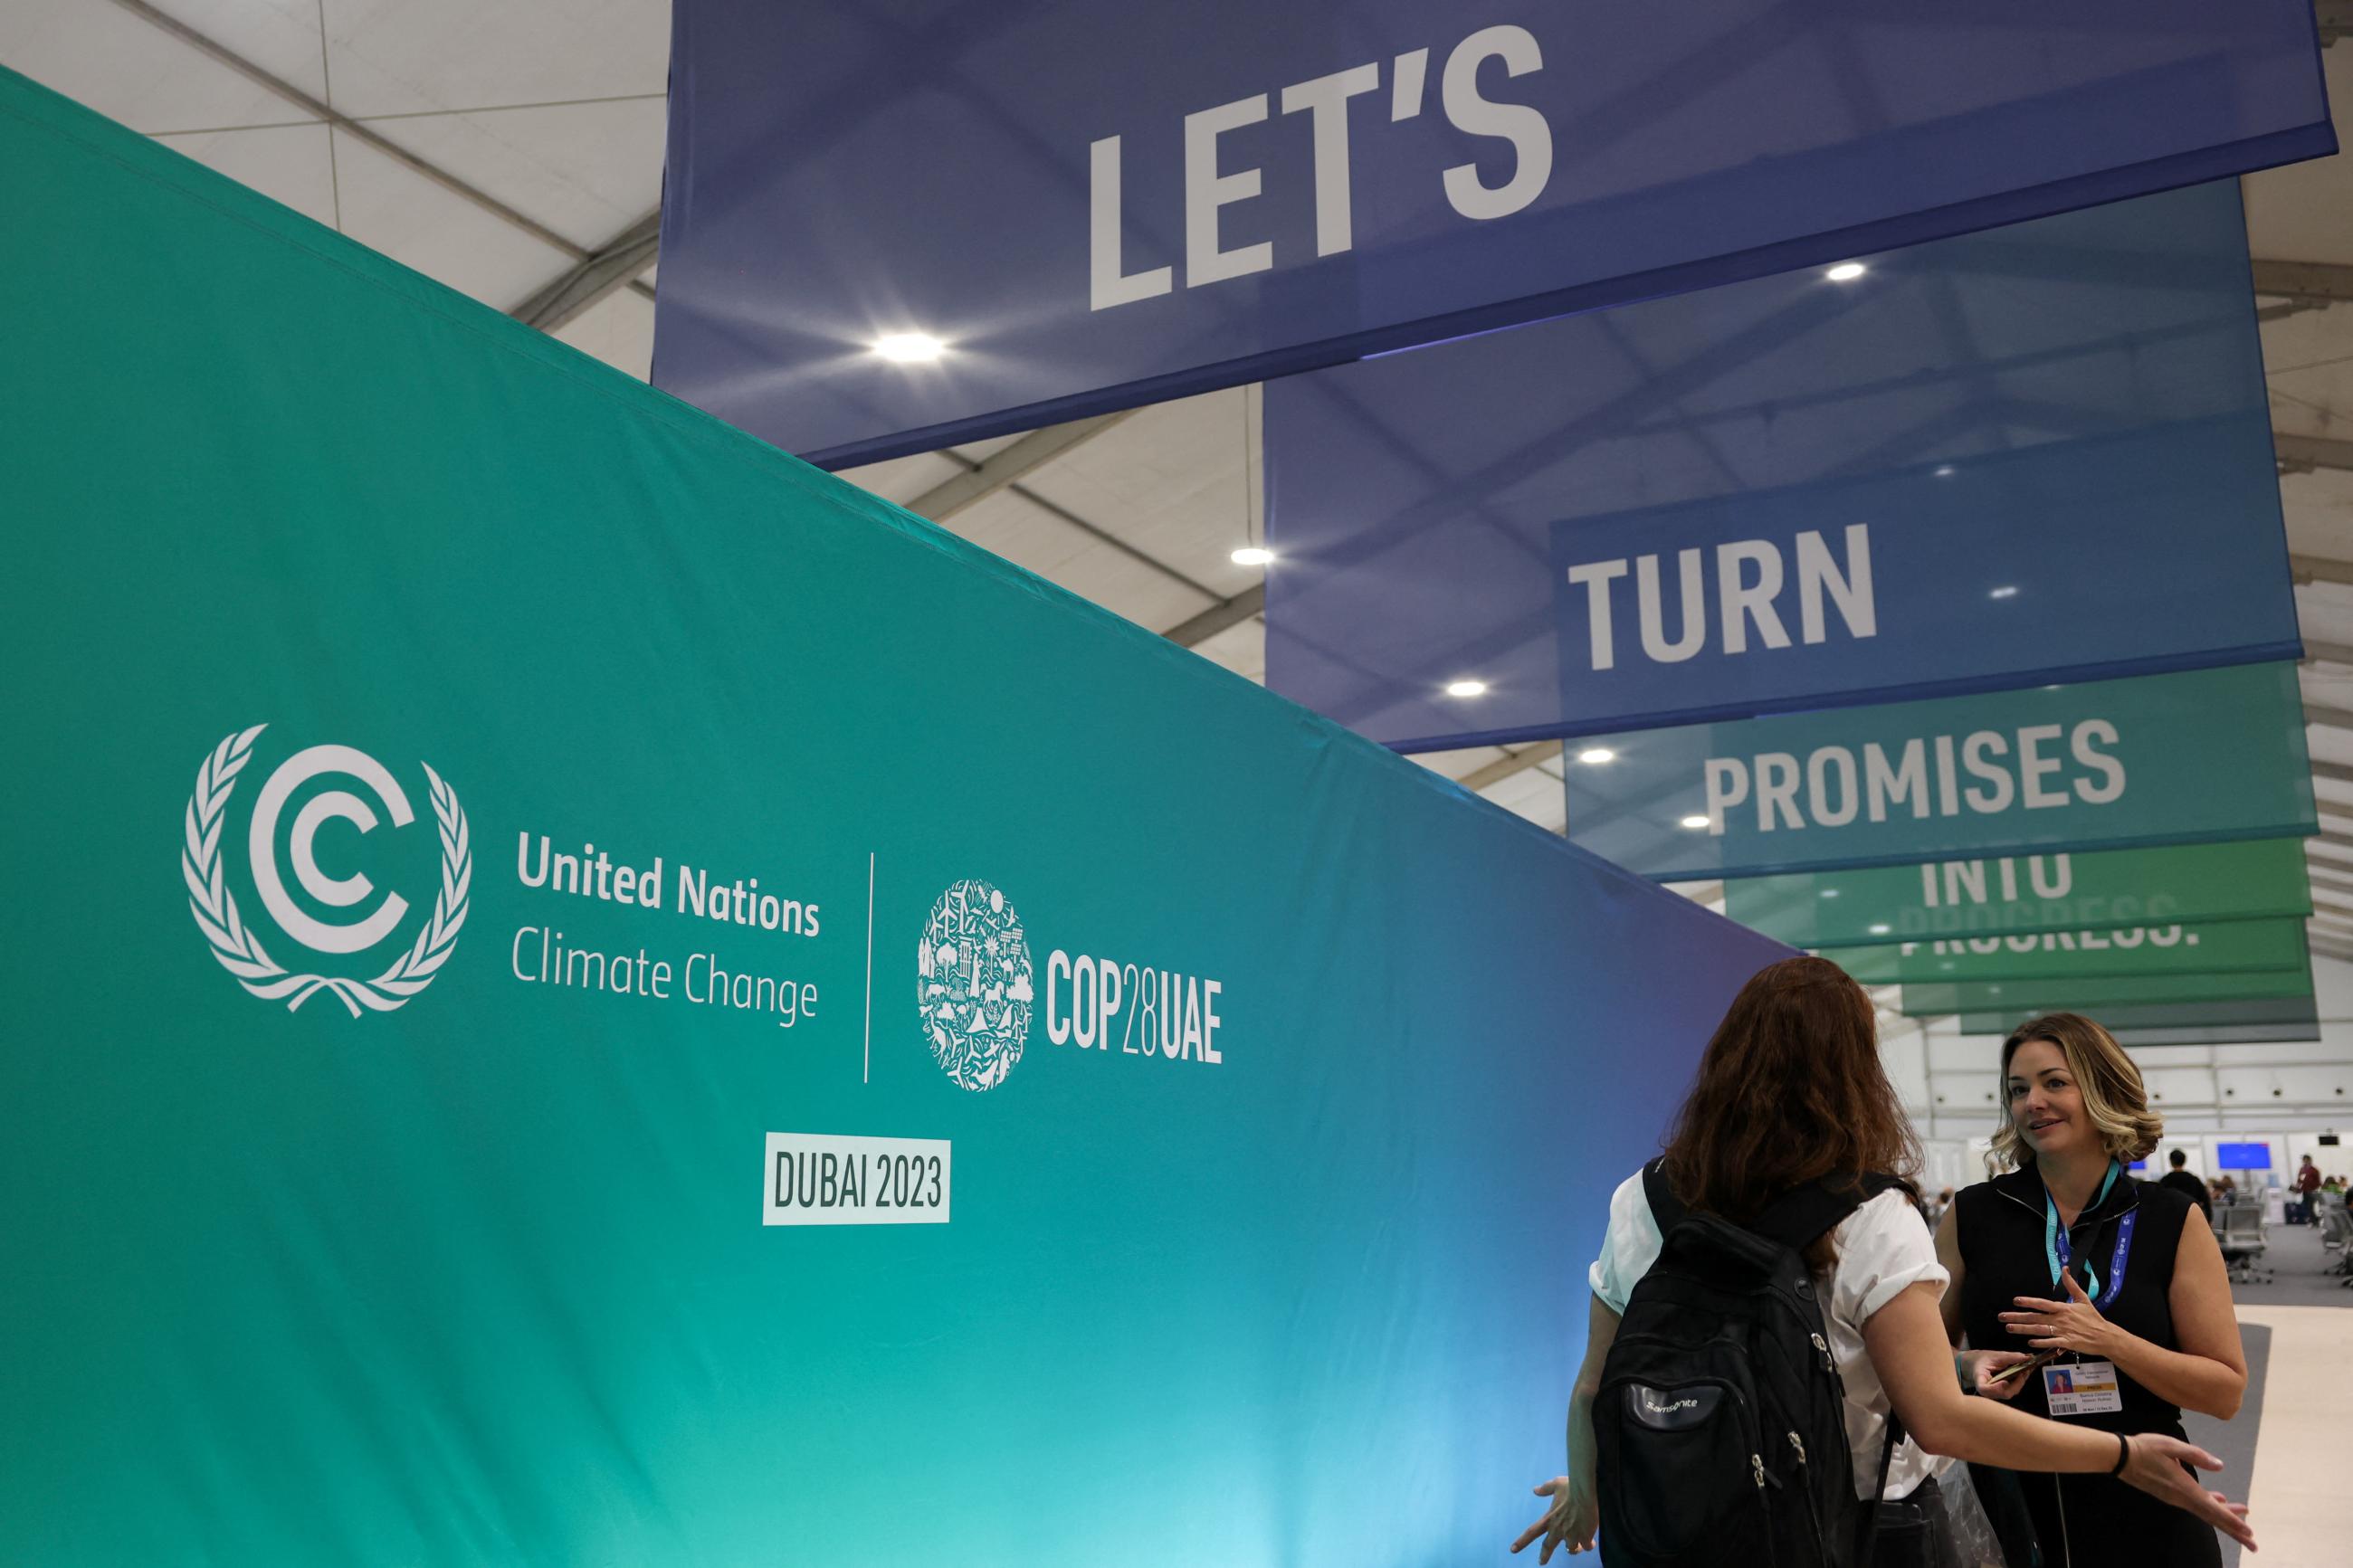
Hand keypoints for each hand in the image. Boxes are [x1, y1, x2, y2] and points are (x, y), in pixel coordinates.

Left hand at [1510, 1475, 1598, 1561]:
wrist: (1586, 1492)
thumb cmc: (1571, 1487)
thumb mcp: (1556, 1484)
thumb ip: (1545, 1489)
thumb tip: (1535, 1490)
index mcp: (1549, 1519)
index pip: (1531, 1532)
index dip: (1522, 1542)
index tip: (1513, 1550)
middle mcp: (1558, 1530)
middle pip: (1548, 1547)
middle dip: (1544, 1556)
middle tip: (1541, 1562)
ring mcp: (1571, 1535)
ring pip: (1571, 1549)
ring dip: (1573, 1548)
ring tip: (1578, 1546)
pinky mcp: (1584, 1537)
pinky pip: (1586, 1546)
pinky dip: (1588, 1545)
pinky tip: (1591, 1542)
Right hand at [1957, 1348, 2034, 1399]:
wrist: (1978, 1364)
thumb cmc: (1983, 1360)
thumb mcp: (1994, 1356)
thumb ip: (2010, 1357)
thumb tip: (2027, 1358)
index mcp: (1980, 1381)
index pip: (1985, 1389)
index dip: (1996, 1388)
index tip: (2005, 1382)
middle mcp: (1988, 1391)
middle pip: (2003, 1393)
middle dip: (2017, 1383)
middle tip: (2025, 1370)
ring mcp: (1996, 1393)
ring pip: (2011, 1392)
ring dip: (2020, 1382)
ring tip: (2027, 1369)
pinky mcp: (2002, 1392)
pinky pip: (2013, 1390)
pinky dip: (2020, 1381)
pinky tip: (2024, 1372)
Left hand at [2000, 1269, 2116, 1355]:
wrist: (2106, 1336)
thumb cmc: (2093, 1318)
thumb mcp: (2082, 1298)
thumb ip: (2071, 1284)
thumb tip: (2065, 1268)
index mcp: (2063, 1308)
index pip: (2042, 1303)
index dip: (2028, 1301)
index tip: (2015, 1301)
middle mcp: (2060, 1319)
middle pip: (2035, 1317)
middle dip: (2017, 1317)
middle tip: (2002, 1317)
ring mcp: (2063, 1331)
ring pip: (2039, 1330)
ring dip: (2023, 1329)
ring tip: (2009, 1328)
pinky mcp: (2067, 1343)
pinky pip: (2051, 1342)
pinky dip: (2040, 1342)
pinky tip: (2029, 1342)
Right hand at [2115, 1433, 2256, 1551]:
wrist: (2120, 1457)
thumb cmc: (2145, 1448)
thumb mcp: (2171, 1446)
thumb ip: (2195, 1455)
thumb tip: (2219, 1465)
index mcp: (2184, 1487)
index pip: (2213, 1508)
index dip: (2232, 1520)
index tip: (2249, 1532)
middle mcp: (2182, 1498)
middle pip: (2212, 1518)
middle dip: (2235, 1531)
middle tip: (2254, 1544)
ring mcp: (2175, 1498)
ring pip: (2206, 1513)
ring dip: (2226, 1520)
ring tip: (2244, 1527)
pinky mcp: (2171, 1495)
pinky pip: (2196, 1506)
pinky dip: (2212, 1508)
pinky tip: (2219, 1499)